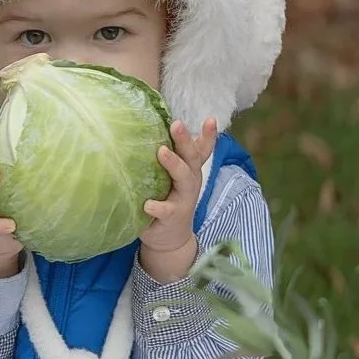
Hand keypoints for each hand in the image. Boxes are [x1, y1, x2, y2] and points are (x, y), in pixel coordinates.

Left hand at [138, 117, 216, 280]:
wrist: (170, 239)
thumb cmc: (167, 200)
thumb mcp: (173, 179)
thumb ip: (170, 160)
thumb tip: (155, 129)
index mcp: (189, 171)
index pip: (201, 150)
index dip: (208, 135)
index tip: (210, 119)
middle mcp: (190, 182)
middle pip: (192, 158)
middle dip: (185, 140)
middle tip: (176, 124)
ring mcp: (183, 200)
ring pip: (184, 179)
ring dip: (174, 164)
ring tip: (161, 151)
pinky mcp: (172, 217)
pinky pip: (166, 210)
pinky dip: (158, 207)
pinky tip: (148, 204)